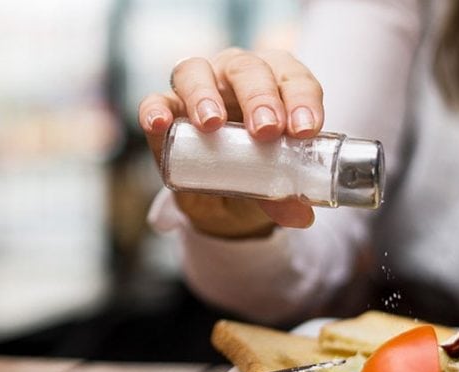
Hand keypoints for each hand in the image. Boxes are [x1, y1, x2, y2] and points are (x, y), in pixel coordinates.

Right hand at [138, 48, 324, 237]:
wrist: (223, 196)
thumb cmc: (258, 170)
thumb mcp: (275, 185)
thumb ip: (286, 196)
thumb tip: (301, 216)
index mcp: (275, 81)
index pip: (291, 77)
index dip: (301, 98)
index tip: (304, 130)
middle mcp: (235, 75)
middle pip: (245, 68)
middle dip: (258, 97)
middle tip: (266, 130)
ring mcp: (197, 87)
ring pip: (195, 71)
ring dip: (204, 95)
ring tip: (212, 124)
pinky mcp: (165, 109)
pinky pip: (155, 101)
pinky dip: (154, 110)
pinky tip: (159, 124)